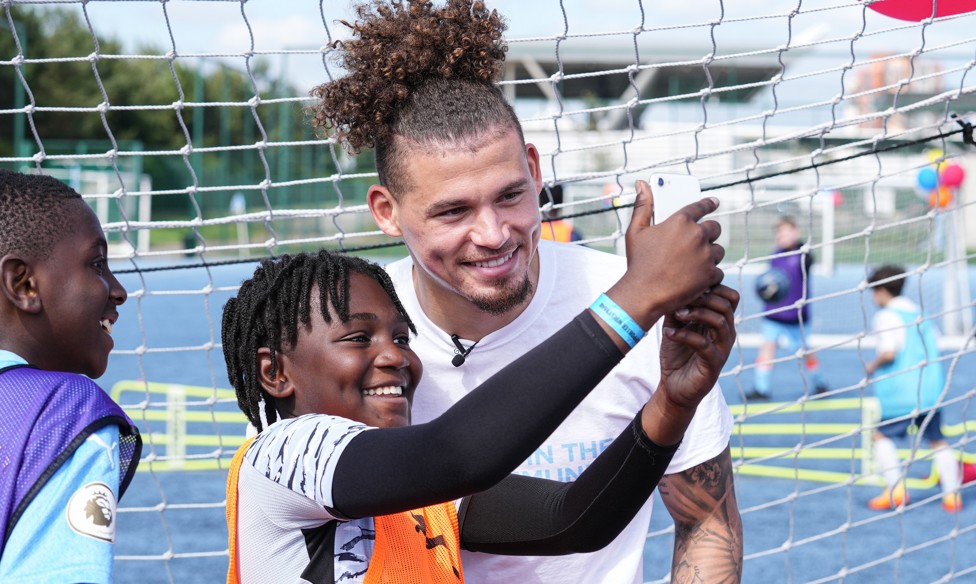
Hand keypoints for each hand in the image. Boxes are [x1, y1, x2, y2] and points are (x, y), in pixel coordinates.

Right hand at [608, 180, 725, 329]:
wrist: (644, 294)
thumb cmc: (638, 263)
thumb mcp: (636, 232)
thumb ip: (642, 206)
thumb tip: (642, 184)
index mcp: (680, 221)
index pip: (700, 207)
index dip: (708, 204)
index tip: (714, 202)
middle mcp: (697, 235)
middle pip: (714, 228)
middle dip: (708, 234)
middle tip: (698, 242)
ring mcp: (705, 255)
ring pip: (718, 250)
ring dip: (710, 255)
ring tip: (695, 262)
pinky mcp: (710, 274)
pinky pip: (718, 270)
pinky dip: (709, 275)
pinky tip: (696, 278)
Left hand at [659, 284, 738, 409]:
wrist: (674, 387)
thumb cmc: (677, 356)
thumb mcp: (675, 327)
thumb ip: (677, 308)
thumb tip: (671, 289)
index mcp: (720, 322)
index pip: (730, 297)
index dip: (713, 287)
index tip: (688, 289)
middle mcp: (726, 334)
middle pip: (727, 305)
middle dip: (703, 298)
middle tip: (680, 302)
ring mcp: (722, 349)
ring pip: (720, 321)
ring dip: (696, 314)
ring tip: (676, 316)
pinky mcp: (714, 364)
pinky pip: (704, 344)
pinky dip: (684, 335)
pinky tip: (669, 334)